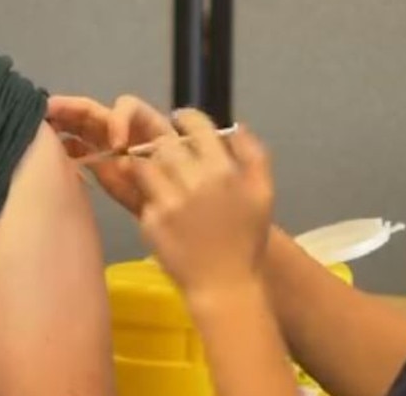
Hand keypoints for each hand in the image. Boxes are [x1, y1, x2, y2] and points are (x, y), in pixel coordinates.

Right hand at [46, 94, 175, 214]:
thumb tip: (123, 156)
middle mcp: (126, 132)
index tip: (118, 145)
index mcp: (149, 125)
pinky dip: (65, 147)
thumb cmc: (182, 191)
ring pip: (83, 128)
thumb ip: (152, 161)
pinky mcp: (101, 166)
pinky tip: (50, 149)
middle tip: (47, 109)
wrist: (179, 222)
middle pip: (97, 113)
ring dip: (62, 122)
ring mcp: (110, 148)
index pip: (128, 108)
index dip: (119, 119)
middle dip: (72, 108)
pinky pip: (80, 151)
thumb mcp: (174, 171)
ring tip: (40, 122)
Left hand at [133, 109, 275, 299]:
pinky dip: (148, 195)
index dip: (186, 119)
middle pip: (167, 145)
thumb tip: (236, 126)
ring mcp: (171, 201)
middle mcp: (196, 182)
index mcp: (224, 171)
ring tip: (160, 180)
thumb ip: (253, 155)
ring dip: (150, 168)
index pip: (197, 127)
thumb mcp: (263, 194)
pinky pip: (142, 194)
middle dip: (165, 148)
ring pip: (147, 165)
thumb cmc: (245, 241)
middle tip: (169, 158)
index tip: (180, 122)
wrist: (225, 286)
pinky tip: (159, 207)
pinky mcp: (152, 220)